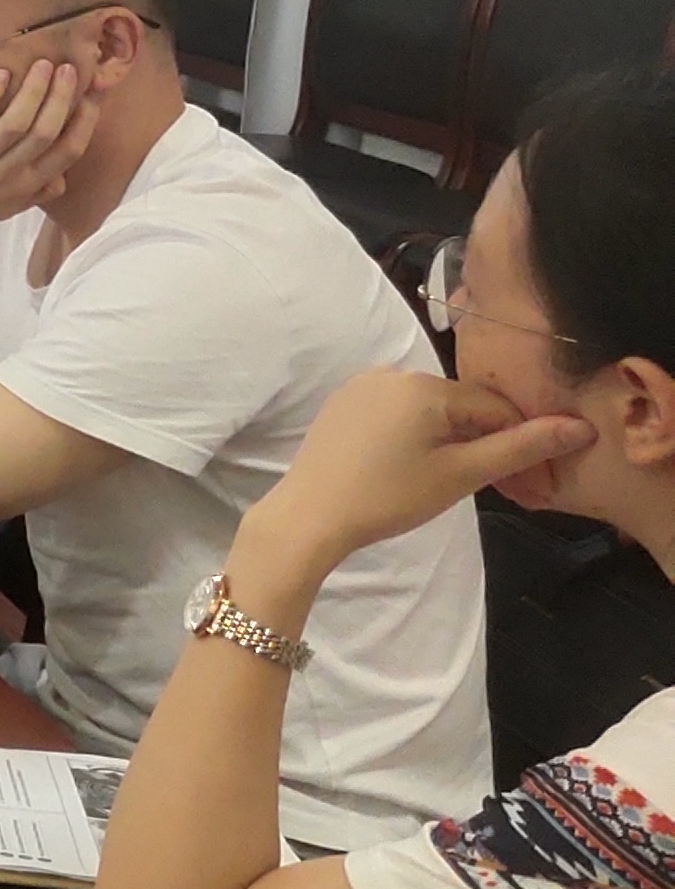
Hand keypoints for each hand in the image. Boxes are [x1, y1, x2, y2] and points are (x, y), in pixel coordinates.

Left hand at [0, 56, 96, 236]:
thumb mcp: (5, 204)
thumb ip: (35, 192)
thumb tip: (62, 180)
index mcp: (26, 184)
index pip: (68, 151)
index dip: (85, 121)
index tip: (93, 93)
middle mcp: (7, 174)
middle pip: (46, 132)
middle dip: (62, 97)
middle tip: (67, 68)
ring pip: (16, 123)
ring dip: (33, 91)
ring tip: (43, 65)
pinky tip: (0, 73)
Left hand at [247, 368, 587, 589]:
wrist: (309, 516)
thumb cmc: (389, 497)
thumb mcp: (461, 474)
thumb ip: (520, 447)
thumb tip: (579, 427)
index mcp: (424, 384)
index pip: (496, 405)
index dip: (518, 440)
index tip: (527, 477)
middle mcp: (393, 373)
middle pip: (462, 404)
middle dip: (483, 439)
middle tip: (487, 484)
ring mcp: (362, 386)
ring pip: (430, 409)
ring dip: (451, 438)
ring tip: (447, 480)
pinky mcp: (343, 404)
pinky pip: (398, 412)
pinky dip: (417, 435)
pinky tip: (413, 468)